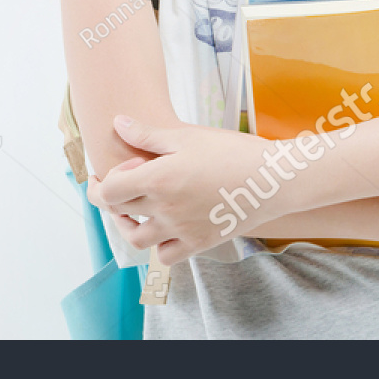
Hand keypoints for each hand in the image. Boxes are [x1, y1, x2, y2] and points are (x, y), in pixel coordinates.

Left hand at [88, 114, 295, 263]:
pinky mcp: (200, 243)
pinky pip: (167, 256)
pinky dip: (159, 245)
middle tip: (125, 184)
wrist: (273, 179)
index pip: (108, 193)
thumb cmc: (231, 151)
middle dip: (113, 198)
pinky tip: (165, 227)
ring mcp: (181, 230)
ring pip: (138, 239)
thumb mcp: (186, 135)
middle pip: (119, 212)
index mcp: (157, 180)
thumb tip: (117, 122)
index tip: (115, 171)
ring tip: (136, 210)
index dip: (104, 182)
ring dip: (129, 225)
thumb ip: (147, 134)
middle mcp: (165, 209)